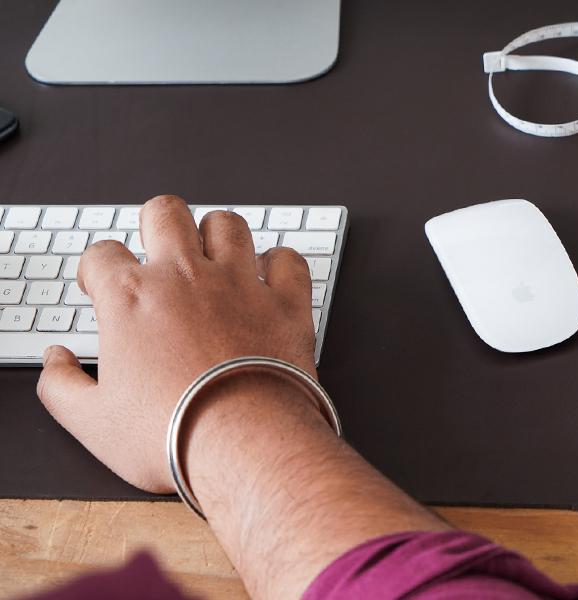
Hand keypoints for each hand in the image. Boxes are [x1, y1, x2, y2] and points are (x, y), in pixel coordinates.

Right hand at [36, 195, 317, 492]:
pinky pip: (289, 259)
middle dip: (155, 224)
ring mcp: (240, 285)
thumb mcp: (93, 423)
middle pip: (165, 212)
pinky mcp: (285, 302)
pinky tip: (270, 277)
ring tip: (214, 256)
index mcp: (132, 298)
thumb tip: (56, 362)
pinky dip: (281, 263)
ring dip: (217, 234)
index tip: (102, 285)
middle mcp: (186, 277)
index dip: (96, 269)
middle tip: (158, 251)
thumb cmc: (173, 434)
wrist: (246, 445)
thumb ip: (62, 386)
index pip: (102, 254)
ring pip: (228, 224)